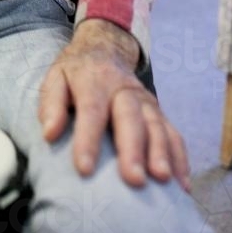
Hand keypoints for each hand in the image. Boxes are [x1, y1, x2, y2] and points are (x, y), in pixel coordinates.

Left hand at [38, 18, 189, 189]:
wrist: (105, 47)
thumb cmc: (76, 72)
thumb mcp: (55, 78)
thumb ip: (51, 104)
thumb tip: (49, 134)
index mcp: (93, 81)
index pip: (91, 111)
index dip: (88, 140)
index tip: (84, 169)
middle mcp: (123, 90)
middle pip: (130, 118)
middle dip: (133, 150)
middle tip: (133, 180)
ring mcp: (145, 100)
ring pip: (156, 125)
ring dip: (161, 153)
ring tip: (162, 180)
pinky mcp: (159, 111)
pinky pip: (174, 133)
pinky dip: (180, 158)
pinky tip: (182, 185)